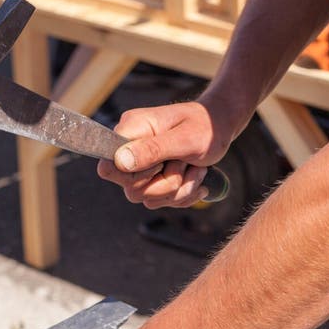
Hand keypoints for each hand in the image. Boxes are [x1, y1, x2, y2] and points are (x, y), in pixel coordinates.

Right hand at [97, 100, 232, 207]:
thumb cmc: (205, 126)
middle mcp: (130, 149)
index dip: (134, 175)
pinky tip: (195, 178)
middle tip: (186, 163)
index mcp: (132, 130)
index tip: (160, 164)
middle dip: (167, 183)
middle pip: (131, 189)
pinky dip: (182, 195)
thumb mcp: (184, 138)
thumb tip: (119, 161)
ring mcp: (141, 167)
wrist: (219, 129)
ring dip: (179, 189)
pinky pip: (160, 201)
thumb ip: (152, 149)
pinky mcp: (152, 180)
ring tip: (196, 169)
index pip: (109, 166)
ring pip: (148, 199)